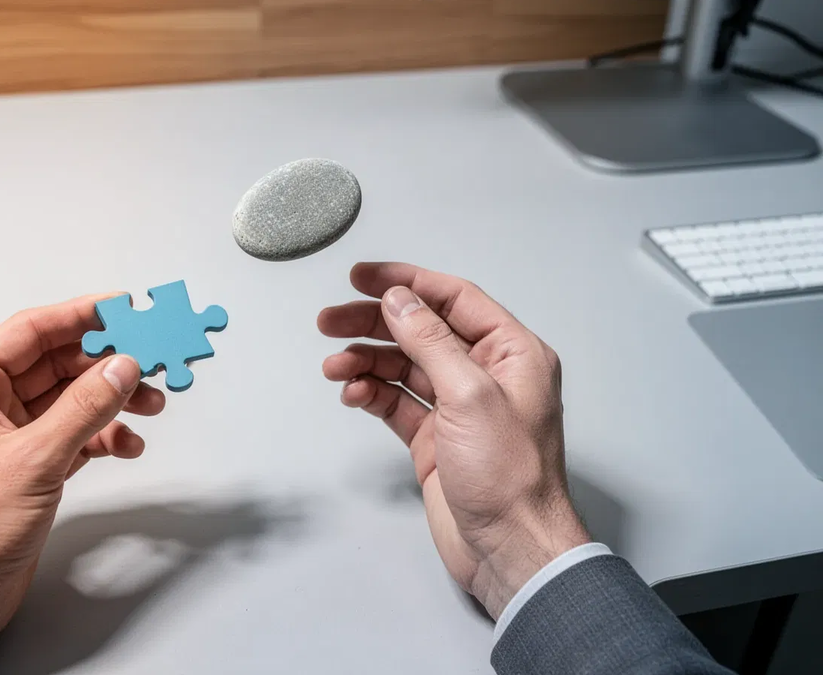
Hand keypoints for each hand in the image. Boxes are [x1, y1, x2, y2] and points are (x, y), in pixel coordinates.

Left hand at [0, 294, 165, 641]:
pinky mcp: (25, 467)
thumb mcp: (34, 457)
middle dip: (105, 364)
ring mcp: (6, 436)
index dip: (81, 316)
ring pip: (68, 400)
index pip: (32, 330)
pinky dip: (101, 436)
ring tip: (150, 405)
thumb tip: (121, 368)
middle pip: (55, 364)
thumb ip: (84, 407)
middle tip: (150, 361)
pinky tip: (127, 443)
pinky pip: (71, 435)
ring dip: (110, 402)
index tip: (124, 309)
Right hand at [318, 263, 588, 618]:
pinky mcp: (436, 440)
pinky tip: (353, 394)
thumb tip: (399, 300)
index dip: (406, 283)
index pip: (454, 299)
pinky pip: (397, 403)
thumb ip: (431, 341)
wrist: (511, 549)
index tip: (362, 278)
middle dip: (374, 322)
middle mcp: (486, 375)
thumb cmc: (510, 478)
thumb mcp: (470, 396)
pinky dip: (372, 394)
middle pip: (421, 330)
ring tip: (334, 366)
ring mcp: (459, 409)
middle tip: (329, 321)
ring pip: (403, 367)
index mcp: (512, 353)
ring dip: (366, 361)